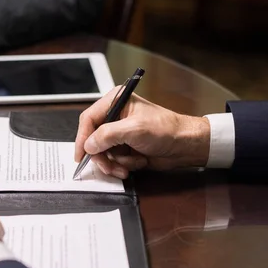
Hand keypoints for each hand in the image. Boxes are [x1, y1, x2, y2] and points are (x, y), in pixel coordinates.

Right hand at [74, 87, 210, 178]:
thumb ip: (107, 135)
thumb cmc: (167, 129)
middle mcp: (115, 116)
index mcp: (116, 101)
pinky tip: (137, 162)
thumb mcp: (134, 129)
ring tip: (129, 165)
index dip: (82, 137)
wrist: (185, 146)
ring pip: (102, 153)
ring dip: (114, 163)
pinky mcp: (125, 147)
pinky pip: (113, 160)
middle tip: (109, 165)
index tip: (81, 154)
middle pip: (93, 139)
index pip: (89, 119)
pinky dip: (123, 165)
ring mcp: (120, 133)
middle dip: (102, 155)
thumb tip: (89, 145)